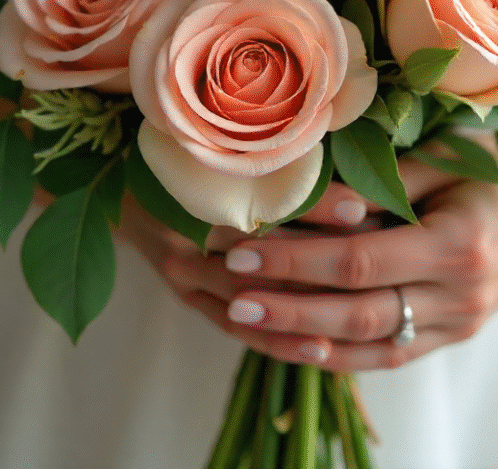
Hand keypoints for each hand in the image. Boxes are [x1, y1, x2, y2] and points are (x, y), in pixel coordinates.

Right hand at [115, 180, 377, 334]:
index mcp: (192, 182)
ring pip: (251, 298)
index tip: (364, 208)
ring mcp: (183, 271)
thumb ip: (274, 155)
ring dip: (305, 308)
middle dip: (320, 262)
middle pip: (259, 255)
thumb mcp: (218, 145)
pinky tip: (321, 350)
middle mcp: (184, 230)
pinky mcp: (188, 297)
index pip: (262, 199)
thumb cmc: (184, 155)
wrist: (121, 187)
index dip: (315, 204)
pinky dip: (278, 340)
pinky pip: (237, 327)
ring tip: (359, 318)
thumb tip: (346, 158)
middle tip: (377, 269)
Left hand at [197, 148, 497, 371]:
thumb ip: (383, 182)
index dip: (295, 260)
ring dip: (302, 336)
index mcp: (460, 243)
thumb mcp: (446, 156)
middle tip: (228, 289)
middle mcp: (462, 294)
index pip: (360, 261)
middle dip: (286, 302)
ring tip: (244, 320)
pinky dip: (341, 356)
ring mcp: (461, 322)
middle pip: (358, 311)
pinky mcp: (454, 335)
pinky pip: (391, 356)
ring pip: (370, 344)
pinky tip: (295, 346)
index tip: (240, 248)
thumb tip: (307, 193)